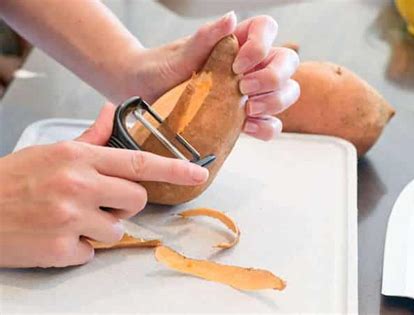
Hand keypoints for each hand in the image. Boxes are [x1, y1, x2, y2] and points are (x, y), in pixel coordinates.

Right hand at [0, 103, 208, 267]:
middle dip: (124, 204)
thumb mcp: (53, 152)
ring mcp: (71, 219)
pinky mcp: (62, 249)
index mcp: (80, 158)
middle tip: (97, 201)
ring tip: (69, 219)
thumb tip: (112, 112)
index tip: (198, 173)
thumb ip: (91, 138)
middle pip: (138, 199)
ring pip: (118, 230)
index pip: (139, 162)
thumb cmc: (13, 180)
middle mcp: (79, 185)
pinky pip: (92, 252)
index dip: (174, 169)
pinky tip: (56, 235)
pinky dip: (79, 248)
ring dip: (100, 228)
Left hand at [128, 12, 299, 140]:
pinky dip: (266, 127)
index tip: (238, 63)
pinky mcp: (244, 118)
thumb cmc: (159, 69)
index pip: (267, 29)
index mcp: (236, 42)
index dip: (263, 44)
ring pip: (286, 92)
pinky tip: (246, 127)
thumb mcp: (180, 54)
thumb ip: (206, 37)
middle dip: (273, 77)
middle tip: (244, 87)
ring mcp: (250, 93)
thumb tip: (230, 17)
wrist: (143, 96)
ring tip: (248, 110)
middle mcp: (249, 65)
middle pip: (287, 62)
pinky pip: (271, 124)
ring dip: (274, 102)